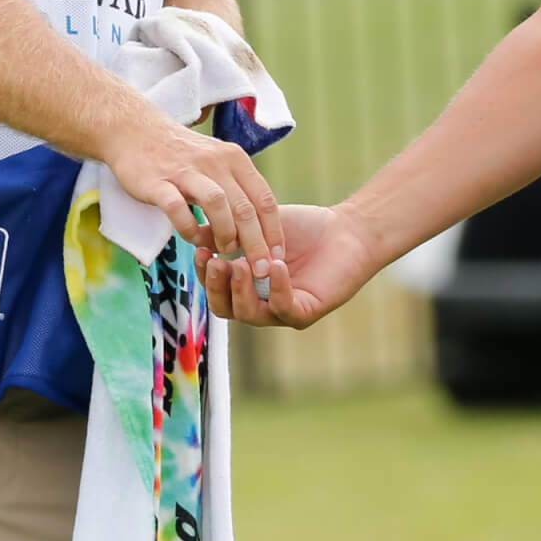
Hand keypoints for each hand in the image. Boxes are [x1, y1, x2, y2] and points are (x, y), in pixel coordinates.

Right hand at [104, 112, 284, 271]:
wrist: (136, 131)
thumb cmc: (182, 155)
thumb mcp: (218, 163)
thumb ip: (237, 191)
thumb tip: (257, 231)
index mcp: (235, 159)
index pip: (264, 199)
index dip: (274, 231)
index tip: (277, 257)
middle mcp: (215, 163)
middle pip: (245, 207)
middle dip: (255, 243)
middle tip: (259, 269)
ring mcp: (186, 171)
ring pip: (217, 205)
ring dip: (224, 234)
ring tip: (223, 250)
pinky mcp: (158, 182)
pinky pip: (178, 209)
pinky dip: (188, 228)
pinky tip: (191, 238)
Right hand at [197, 204, 377, 328]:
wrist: (346, 230)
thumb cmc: (303, 229)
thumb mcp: (258, 227)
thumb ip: (229, 232)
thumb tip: (194, 233)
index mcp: (246, 287)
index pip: (217, 289)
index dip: (205, 273)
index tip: (199, 250)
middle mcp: (260, 304)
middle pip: (226, 308)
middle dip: (216, 286)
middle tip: (214, 262)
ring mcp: (282, 311)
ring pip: (250, 314)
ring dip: (241, 290)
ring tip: (240, 265)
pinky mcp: (305, 312)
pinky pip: (284, 307)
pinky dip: (277, 287)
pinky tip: (273, 265)